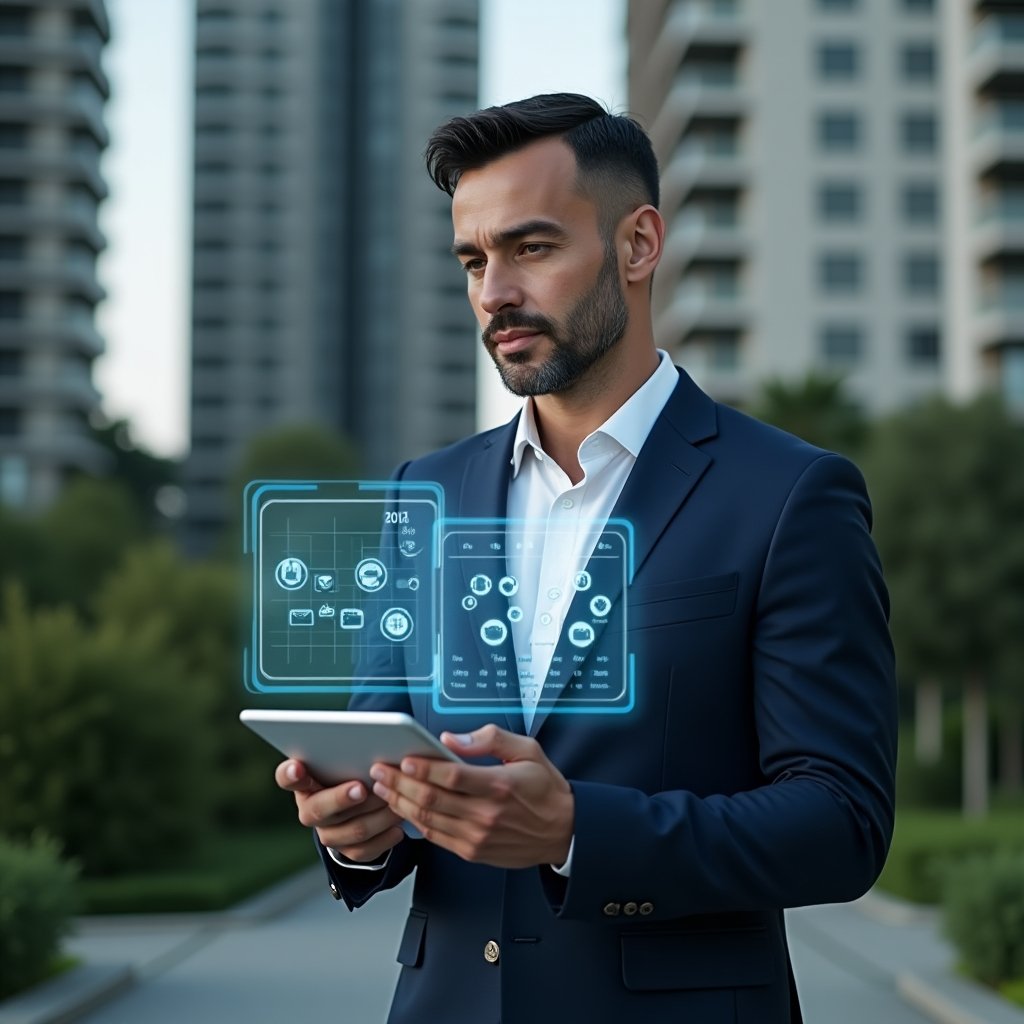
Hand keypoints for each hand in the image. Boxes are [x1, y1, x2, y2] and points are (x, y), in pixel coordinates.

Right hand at [275, 759, 404, 862]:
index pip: (287, 777)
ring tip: (395, 802)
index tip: (297, 766)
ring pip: (351, 830)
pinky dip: (384, 838)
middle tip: (361, 788)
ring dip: (377, 816)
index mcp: (304, 782)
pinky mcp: (346, 851)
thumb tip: (372, 741)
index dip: (290, 773)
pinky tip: (398, 828)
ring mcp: (328, 833)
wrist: (357, 807)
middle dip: (341, 798)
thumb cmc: (351, 772)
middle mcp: (310, 810)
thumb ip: (348, 752)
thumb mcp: (346, 760)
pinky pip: (364, 850)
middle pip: (319, 809)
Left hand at [368, 723, 573, 868]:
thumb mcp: (528, 751)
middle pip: (431, 799)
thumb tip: (451, 737)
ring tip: (383, 788)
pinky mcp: (473, 851)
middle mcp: (485, 814)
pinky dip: (415, 822)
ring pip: (428, 820)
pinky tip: (404, 808)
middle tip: (380, 770)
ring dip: (401, 803)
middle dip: (400, 783)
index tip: (403, 758)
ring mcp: (477, 836)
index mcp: (499, 786)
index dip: (423, 767)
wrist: (564, 832)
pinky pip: (436, 837)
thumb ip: (490, 739)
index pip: (451, 777)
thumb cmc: (546, 790)